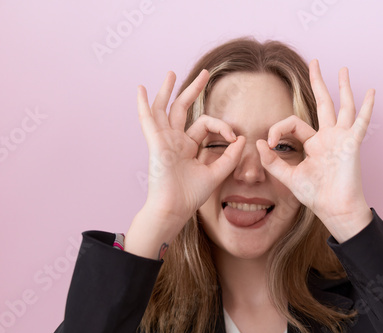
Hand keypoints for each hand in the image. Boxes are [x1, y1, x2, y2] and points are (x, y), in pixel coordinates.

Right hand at [135, 69, 244, 237]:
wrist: (174, 208)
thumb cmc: (190, 196)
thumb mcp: (215, 174)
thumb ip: (229, 157)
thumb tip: (241, 138)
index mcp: (187, 147)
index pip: (206, 125)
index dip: (222, 127)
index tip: (234, 138)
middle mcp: (174, 141)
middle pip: (182, 108)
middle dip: (194, 90)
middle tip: (205, 73)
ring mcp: (163, 140)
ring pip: (164, 109)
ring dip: (167, 90)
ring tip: (172, 73)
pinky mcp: (155, 143)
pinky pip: (147, 120)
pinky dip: (143, 104)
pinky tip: (141, 89)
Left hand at [255, 60, 374, 238]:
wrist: (335, 209)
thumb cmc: (316, 196)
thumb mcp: (289, 177)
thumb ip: (273, 162)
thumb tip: (259, 144)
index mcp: (313, 144)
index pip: (293, 124)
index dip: (278, 128)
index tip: (269, 141)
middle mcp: (328, 137)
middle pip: (323, 103)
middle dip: (318, 82)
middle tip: (315, 62)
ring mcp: (341, 139)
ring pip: (343, 106)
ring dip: (343, 87)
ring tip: (343, 69)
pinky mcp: (352, 143)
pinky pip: (361, 122)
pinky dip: (367, 106)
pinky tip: (372, 91)